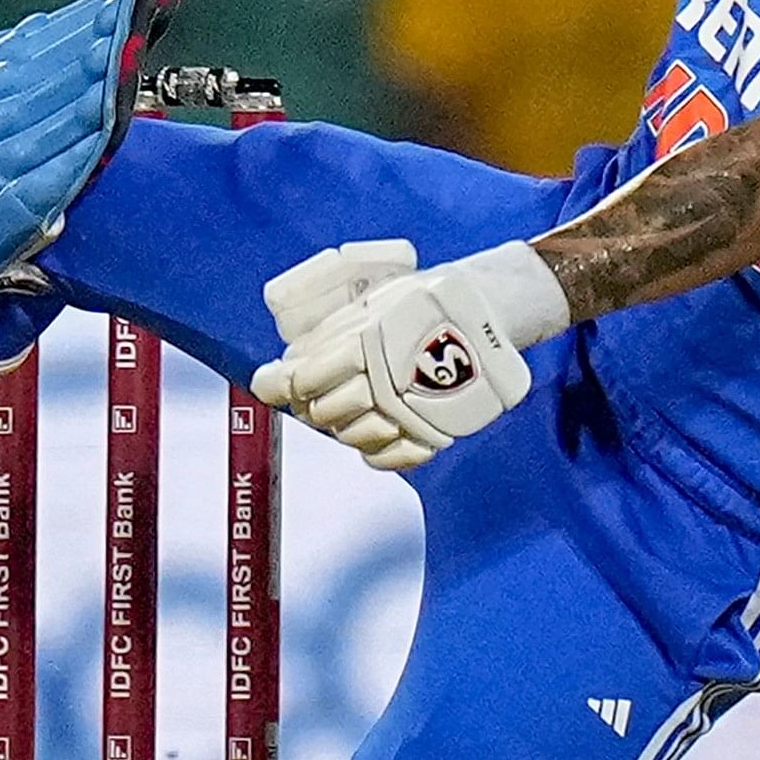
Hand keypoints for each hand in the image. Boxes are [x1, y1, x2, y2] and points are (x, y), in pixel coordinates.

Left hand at [248, 240, 569, 470]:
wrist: (487, 311)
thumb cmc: (426, 301)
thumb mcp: (375, 301)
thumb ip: (331, 333)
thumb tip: (289, 362)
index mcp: (369, 342)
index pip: (308, 377)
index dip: (283, 383)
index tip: (272, 382)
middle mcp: (387, 380)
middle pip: (326, 411)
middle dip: (311, 403)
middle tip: (311, 392)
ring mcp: (412, 411)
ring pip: (354, 437)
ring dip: (341, 426)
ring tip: (346, 408)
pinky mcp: (435, 432)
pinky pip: (391, 457)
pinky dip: (374, 452)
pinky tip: (370, 437)